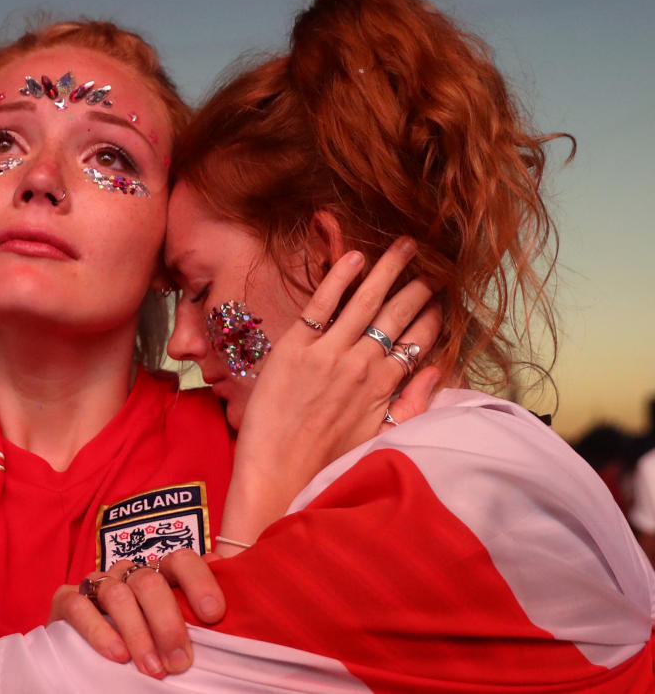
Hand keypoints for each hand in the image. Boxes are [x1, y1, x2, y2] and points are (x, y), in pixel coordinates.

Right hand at [48, 550, 224, 678]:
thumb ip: (194, 610)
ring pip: (119, 594)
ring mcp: (97, 583)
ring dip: (138, 633)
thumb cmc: (139, 636)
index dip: (199, 582)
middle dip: (168, 622)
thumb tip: (224, 598)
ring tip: (152, 668)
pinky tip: (117, 655)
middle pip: (150, 582)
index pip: (181, 560)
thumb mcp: (170, 624)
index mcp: (158, 573)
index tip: (214, 615)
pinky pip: (80, 606)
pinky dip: (100, 631)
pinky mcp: (66, 600)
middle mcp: (128, 572)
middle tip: (181, 661)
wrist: (81, 648)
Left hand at [222, 238, 441, 549]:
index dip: (432, 316)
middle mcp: (361, 364)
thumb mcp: (381, 439)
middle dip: (417, 286)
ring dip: (388, 268)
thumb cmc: (328, 464)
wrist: (278, 475)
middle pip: (397, 314)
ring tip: (405, 245)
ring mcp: (328, 352)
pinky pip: (322, 304)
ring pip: (365, 300)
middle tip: (430, 265)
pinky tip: (355, 256)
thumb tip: (438, 370)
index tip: (439, 299)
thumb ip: (412, 404)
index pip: (418, 341)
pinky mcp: (295, 347)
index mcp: (384, 387)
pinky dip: (339, 278)